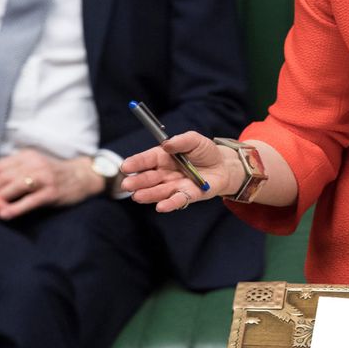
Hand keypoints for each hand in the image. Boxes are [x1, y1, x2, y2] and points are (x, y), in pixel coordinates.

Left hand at [0, 149, 103, 220]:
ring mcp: (44, 178)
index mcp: (27, 156)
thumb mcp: (34, 164)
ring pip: (14, 187)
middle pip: (3, 176)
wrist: (83, 176)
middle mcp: (35, 164)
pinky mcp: (52, 192)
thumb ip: (15, 169)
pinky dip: (16, 208)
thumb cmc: (54, 173)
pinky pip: (30, 200)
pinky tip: (4, 215)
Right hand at [121, 131, 238, 212]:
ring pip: (158, 191)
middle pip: (148, 178)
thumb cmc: (205, 152)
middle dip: (137, 182)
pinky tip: (161, 207)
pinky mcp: (187, 195)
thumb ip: (182, 140)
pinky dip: (170, 204)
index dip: (136, 163)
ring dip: (148, 195)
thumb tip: (167, 144)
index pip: (147, 160)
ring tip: (137, 197)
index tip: (125, 167)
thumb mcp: (195, 140)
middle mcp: (165, 173)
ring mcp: (174, 186)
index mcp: (163, 157)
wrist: (223, 166)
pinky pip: (177, 200)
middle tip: (127, 185)